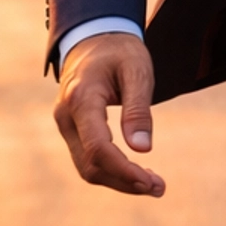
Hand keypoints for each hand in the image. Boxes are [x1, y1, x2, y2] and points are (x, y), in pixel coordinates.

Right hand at [53, 33, 164, 196]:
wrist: (93, 37)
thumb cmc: (119, 51)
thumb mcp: (137, 71)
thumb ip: (138, 109)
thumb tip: (142, 149)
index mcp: (81, 99)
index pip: (98, 147)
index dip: (124, 170)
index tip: (151, 183)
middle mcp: (66, 115)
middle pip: (90, 165)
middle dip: (124, 182)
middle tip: (160, 188)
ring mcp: (65, 124)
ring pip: (87, 168)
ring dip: (119, 181)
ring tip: (153, 184)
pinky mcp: (71, 129)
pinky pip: (87, 159)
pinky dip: (111, 171)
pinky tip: (136, 172)